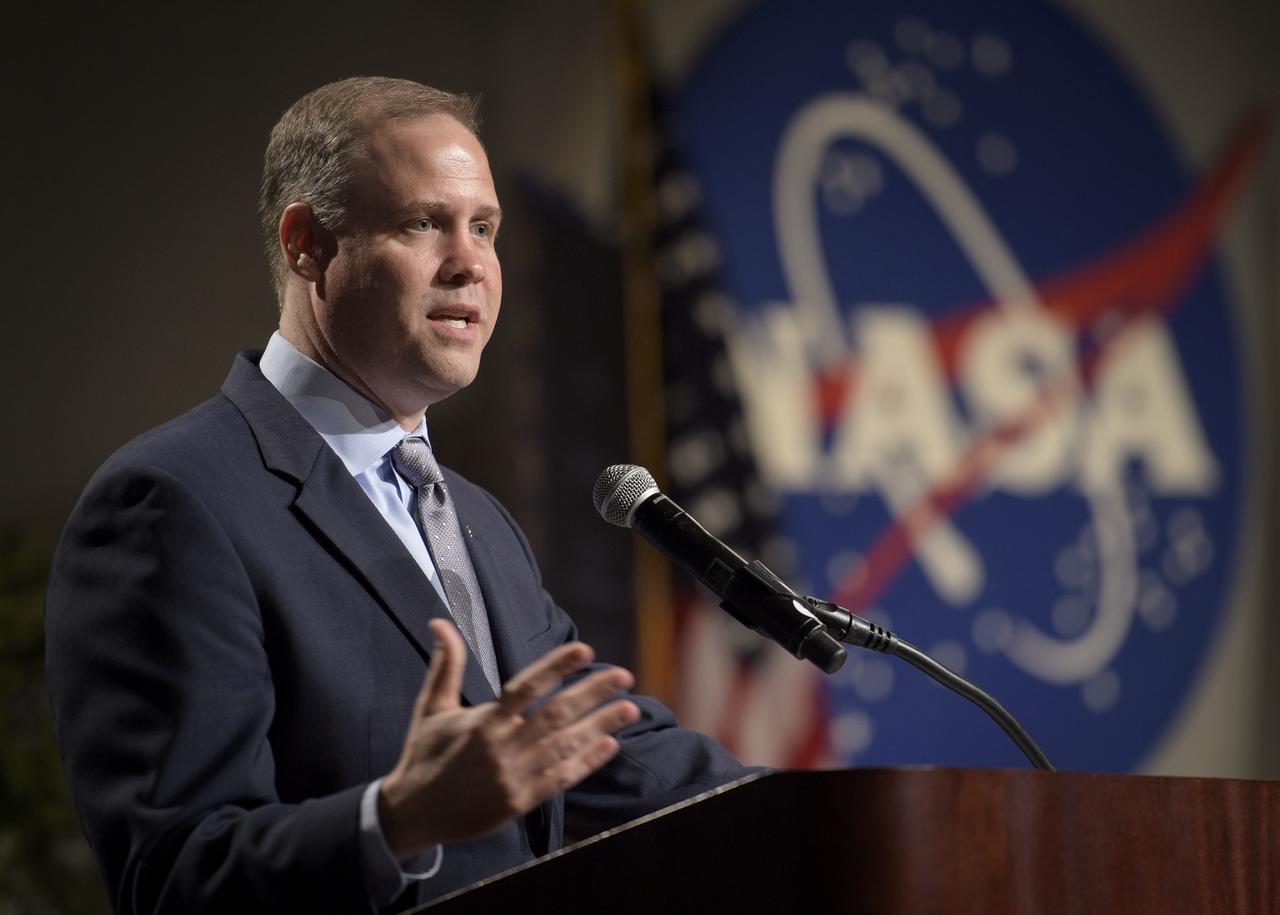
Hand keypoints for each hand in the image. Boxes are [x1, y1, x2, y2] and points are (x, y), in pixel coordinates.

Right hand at [378, 619, 640, 858]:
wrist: (412, 814)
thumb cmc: (423, 755)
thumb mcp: (430, 707)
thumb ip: (446, 665)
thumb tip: (440, 622)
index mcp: (483, 721)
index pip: (526, 687)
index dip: (557, 667)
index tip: (584, 650)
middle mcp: (501, 747)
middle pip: (556, 715)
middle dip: (593, 693)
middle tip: (624, 676)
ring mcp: (513, 777)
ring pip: (565, 746)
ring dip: (600, 725)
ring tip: (630, 708)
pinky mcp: (519, 802)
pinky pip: (560, 779)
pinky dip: (586, 762)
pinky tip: (610, 745)